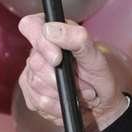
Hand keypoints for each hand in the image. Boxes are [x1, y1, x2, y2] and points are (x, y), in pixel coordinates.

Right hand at [17, 16, 123, 130]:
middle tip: (82, 80)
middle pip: (35, 63)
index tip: (58, 58)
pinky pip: (38, 102)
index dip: (41, 42)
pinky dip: (58, 105)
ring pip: (36, 84)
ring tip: (79, 91)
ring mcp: (31, 74)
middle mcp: (38, 52)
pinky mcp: (31, 95)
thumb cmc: (99, 76)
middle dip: (62, 77)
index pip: (30, 25)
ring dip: (63, 92)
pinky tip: (69, 100)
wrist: (101, 103)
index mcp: (53, 34)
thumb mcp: (96, 57)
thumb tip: (51, 29)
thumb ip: (77, 39)